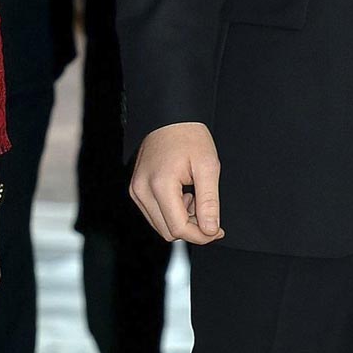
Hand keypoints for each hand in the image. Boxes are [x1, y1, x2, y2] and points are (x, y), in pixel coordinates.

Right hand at [130, 122, 223, 244]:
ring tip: (193, 197)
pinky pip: (154, 214)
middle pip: (168, 232)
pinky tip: (182, 195)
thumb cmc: (189, 137)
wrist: (170, 118)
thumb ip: (209, 202)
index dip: (201, 235)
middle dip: (191, 228)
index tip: (217, 230)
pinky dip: (171, 212)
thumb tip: (210, 230)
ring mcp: (136, 191)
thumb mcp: (208, 167)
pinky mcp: (135, 190)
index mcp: (160, 185)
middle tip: (207, 211)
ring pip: (160, 226)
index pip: (179, 228)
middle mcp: (142, 190)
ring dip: (181, 220)